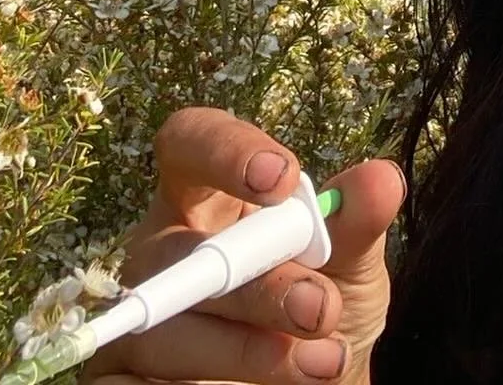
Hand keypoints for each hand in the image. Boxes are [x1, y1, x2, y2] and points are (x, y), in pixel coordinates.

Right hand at [82, 107, 405, 383]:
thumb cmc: (319, 305)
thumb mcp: (348, 265)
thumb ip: (356, 223)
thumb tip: (381, 179)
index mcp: (207, 197)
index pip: (189, 141)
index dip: (225, 150)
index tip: (283, 178)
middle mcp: (162, 249)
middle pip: (183, 251)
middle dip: (257, 284)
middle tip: (321, 308)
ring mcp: (138, 317)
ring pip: (168, 328)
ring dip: (248, 351)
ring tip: (322, 364)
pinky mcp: (122, 379)